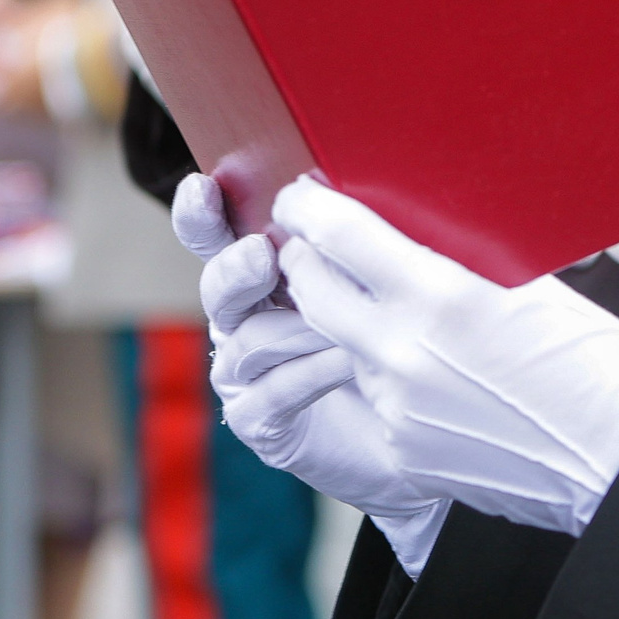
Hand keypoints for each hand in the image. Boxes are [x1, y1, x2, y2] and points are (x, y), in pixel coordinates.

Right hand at [176, 172, 449, 568]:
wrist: (416, 433)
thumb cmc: (400, 344)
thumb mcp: (382, 287)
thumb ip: (356, 248)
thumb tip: (357, 201)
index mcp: (264, 275)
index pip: (220, 235)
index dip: (202, 213)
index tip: (202, 185)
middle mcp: (244, 318)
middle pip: (219, 284)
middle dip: (236, 268)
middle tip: (262, 255)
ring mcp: (245, 373)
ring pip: (248, 339)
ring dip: (297, 327)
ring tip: (343, 326)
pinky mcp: (258, 420)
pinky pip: (271, 391)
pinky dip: (309, 374)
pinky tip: (347, 363)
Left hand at [273, 177, 618, 535]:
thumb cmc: (598, 367)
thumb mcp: (537, 288)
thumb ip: (466, 260)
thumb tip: (420, 234)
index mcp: (440, 294)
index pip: (337, 233)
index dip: (309, 206)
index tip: (304, 198)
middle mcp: (404, 351)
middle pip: (312, 290)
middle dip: (305, 262)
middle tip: (316, 249)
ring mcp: (396, 406)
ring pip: (347, 349)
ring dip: (364, 329)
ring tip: (422, 330)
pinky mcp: (403, 450)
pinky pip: (381, 401)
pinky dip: (400, 385)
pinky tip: (451, 388)